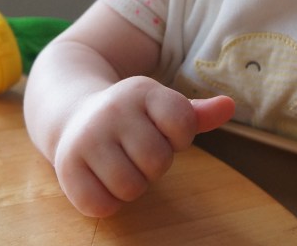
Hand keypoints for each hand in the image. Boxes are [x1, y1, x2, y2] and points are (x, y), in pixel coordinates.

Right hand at [52, 77, 233, 216]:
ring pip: (131, 187)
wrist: (72, 113)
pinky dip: (108, 201)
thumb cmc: (132, 117)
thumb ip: (196, 114)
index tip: (163, 131)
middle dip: (155, 164)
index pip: (182, 123)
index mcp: (142, 91)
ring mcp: (86, 138)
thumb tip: (229, 106)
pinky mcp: (66, 168)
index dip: (179, 137)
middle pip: (158, 161)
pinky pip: (101, 205)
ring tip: (122, 164)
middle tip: (139, 152)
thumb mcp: (162, 107)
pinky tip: (102, 179)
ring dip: (133, 184)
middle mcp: (112, 110)